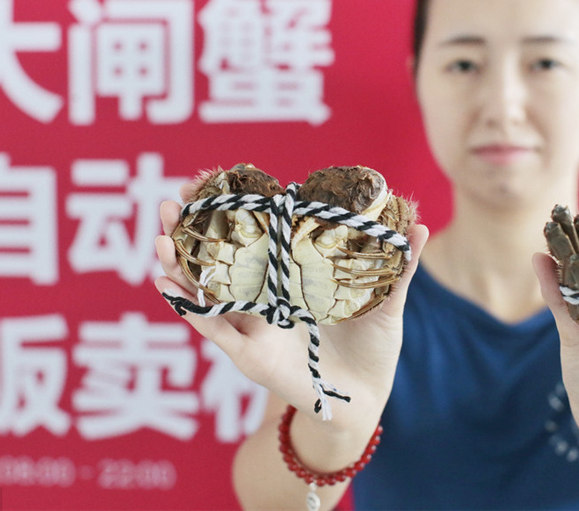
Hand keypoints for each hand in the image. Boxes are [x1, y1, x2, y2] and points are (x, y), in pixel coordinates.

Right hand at [155, 180, 428, 429]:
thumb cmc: (371, 347)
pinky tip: (165, 282)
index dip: (225, 212)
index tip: (206, 179)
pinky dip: (188, 307)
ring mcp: (251, 327)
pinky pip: (211, 328)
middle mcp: (262, 301)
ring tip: (159, 235)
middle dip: (188, 232)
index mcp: (288, 281)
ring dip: (177, 264)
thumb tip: (419, 225)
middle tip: (168, 200)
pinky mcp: (249, 354)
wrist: (367, 398)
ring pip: (203, 293)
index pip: (249, 239)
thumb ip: (398, 266)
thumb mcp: (383, 301)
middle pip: (214, 261)